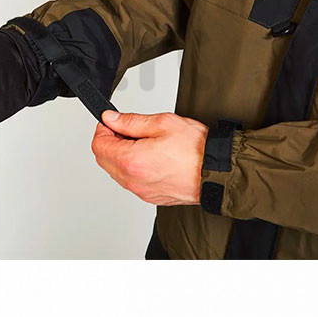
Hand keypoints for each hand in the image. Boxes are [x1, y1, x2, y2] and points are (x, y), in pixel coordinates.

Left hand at [91, 111, 207, 205]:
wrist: (218, 172)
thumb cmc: (196, 149)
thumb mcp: (162, 123)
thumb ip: (130, 122)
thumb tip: (110, 119)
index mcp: (132, 160)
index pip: (99, 145)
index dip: (102, 129)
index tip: (110, 122)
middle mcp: (133, 180)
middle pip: (103, 160)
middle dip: (109, 142)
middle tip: (125, 130)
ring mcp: (141, 191)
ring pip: (116, 172)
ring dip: (120, 155)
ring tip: (141, 142)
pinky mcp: (150, 197)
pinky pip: (131, 181)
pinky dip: (132, 168)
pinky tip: (149, 156)